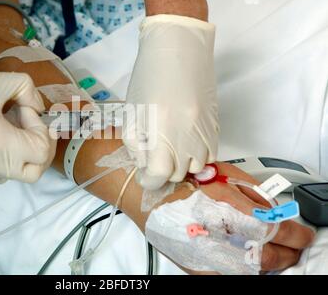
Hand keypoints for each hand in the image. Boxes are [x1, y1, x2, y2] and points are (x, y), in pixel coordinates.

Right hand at [0, 53, 55, 182]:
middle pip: (35, 171)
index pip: (40, 150)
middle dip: (41, 147)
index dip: (41, 128)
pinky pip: (0, 171)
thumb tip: (38, 108)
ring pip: (18, 174)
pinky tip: (0, 133)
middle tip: (32, 124)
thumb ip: (28, 91)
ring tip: (14, 126)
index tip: (26, 108)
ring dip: (26, 153)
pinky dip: (10, 156)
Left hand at [123, 14, 218, 190]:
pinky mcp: (215, 125)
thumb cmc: (149, 78)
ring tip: (171, 152)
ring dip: (182, 166)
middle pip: (178, 174)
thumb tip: (144, 167)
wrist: (179, 49)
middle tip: (154, 160)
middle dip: (164, 172)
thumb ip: (136, 145)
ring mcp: (205, 132)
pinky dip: (198, 156)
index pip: (159, 175)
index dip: (149, 181)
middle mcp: (187, 137)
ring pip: (197, 167)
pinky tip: (186, 144)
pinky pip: (211, 154)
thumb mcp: (133, 113)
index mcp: (161, 133)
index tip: (145, 176)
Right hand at [149, 163, 314, 273]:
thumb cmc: (182, 179)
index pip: (279, 231)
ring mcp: (207, 257)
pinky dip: (242, 270)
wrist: (147, 193)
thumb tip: (275, 213)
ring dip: (267, 264)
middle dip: (288, 253)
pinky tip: (243, 259)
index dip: (297, 235)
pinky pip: (229, 275)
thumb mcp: (227, 175)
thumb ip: (255, 195)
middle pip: (269, 257)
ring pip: (251, 272)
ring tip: (272, 254)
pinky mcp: (196, 267)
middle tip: (293, 247)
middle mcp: (221, 238)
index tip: (303, 235)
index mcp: (233, 212)